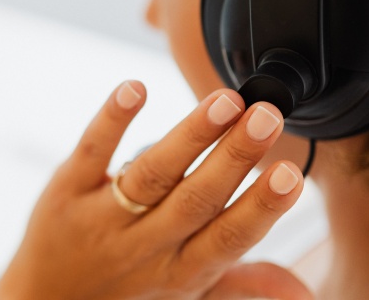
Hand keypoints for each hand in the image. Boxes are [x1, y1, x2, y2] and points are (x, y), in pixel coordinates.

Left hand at [0, 81, 310, 299]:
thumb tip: (302, 292)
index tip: (291, 174)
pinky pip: (91, 153)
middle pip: (195, 200)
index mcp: (182, 271)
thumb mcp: (187, 296)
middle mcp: (144, 247)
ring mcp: (102, 219)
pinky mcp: (65, 192)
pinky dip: (111, 119)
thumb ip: (243, 284)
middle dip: (233, 157)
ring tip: (224, 101)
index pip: (228, 238)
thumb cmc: (126, 294)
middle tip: (266, 117)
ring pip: (151, 174)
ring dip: (189, 136)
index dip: (261, 208)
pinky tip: (134, 89)